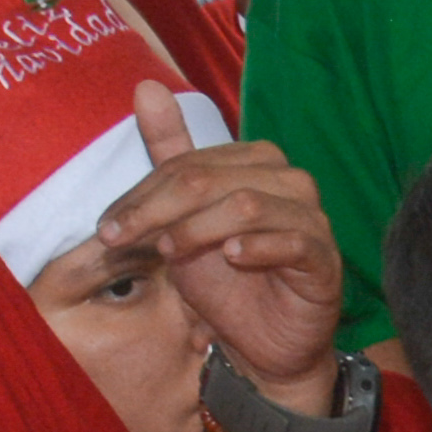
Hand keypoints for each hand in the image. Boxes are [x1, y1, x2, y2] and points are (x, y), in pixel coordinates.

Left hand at [96, 86, 344, 398]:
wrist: (266, 345)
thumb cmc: (228, 282)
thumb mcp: (183, 220)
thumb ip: (170, 155)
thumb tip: (147, 86)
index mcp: (254, 164)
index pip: (188, 165)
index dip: (142, 194)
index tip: (107, 227)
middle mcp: (287, 182)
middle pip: (213, 179)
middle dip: (158, 209)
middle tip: (122, 239)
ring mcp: (310, 219)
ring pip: (247, 204)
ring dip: (198, 228)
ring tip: (169, 252)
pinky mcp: (324, 258)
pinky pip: (292, 241)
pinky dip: (256, 247)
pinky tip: (230, 258)